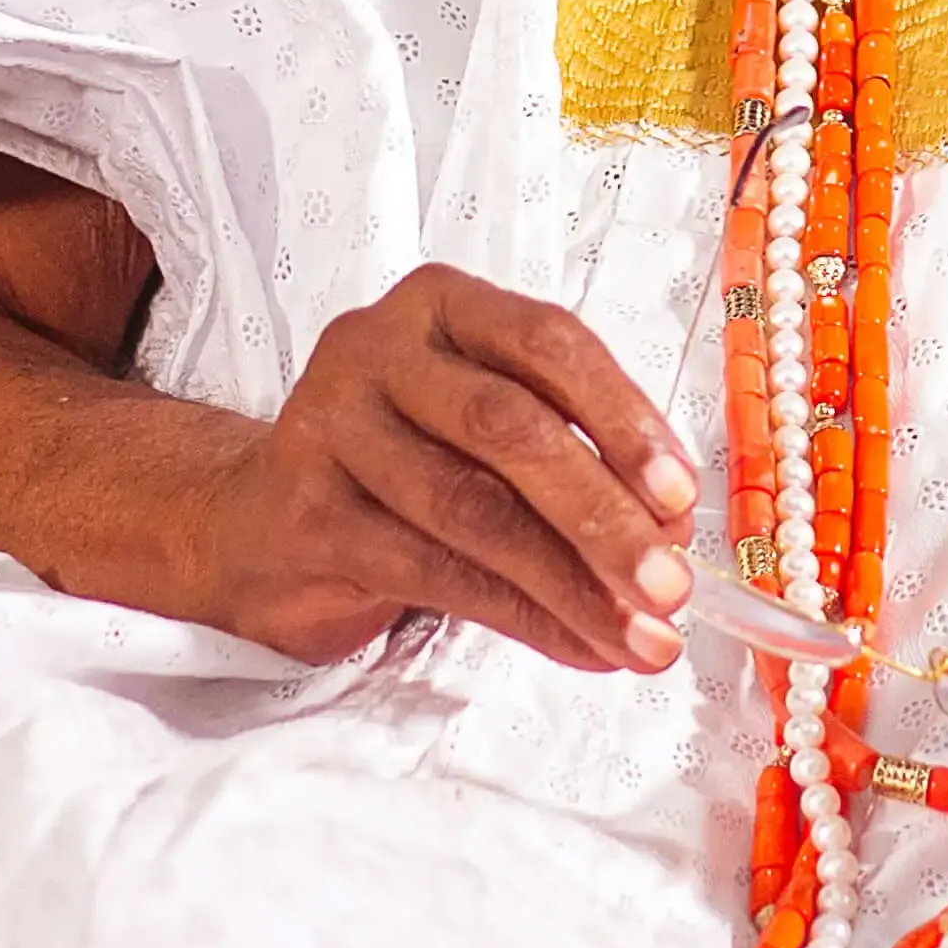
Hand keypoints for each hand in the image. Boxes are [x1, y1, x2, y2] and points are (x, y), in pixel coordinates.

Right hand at [193, 264, 698, 666]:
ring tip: (640, 637)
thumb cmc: (406, 459)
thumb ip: (575, 453)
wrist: (266, 522)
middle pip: (509, 428)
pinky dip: (523, 617)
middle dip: (602, 515)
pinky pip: (434, 573)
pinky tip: (578, 644)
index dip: (623, 419)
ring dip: (572, 585)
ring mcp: (330, 426)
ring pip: (473, 511)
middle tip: (670, 586)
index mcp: (444, 303)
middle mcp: (379, 347)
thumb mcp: (487, 427)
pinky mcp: (309, 514)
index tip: (680, 496)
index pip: (548, 343)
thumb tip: (671, 529)